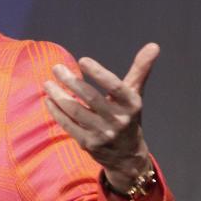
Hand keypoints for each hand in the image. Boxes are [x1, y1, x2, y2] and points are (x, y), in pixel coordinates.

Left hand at [43, 43, 159, 192]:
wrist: (127, 155)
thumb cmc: (128, 116)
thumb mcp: (136, 95)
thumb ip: (140, 70)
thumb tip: (153, 45)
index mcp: (132, 105)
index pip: (115, 87)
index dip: (99, 73)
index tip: (82, 60)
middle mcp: (119, 120)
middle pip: (91, 98)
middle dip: (71, 81)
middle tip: (56, 68)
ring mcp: (103, 134)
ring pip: (76, 112)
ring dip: (58, 96)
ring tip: (48, 83)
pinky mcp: (88, 144)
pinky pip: (68, 125)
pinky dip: (56, 111)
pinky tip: (48, 100)